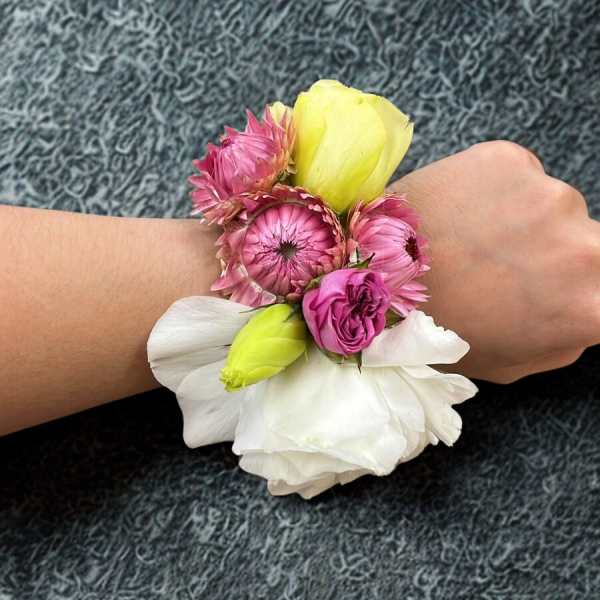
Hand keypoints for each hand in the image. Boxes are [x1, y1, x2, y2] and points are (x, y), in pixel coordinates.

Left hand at [389, 141, 597, 382]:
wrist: (367, 278)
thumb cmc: (436, 332)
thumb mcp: (511, 362)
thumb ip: (567, 335)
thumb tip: (586, 308)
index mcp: (593, 304)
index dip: (588, 287)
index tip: (558, 285)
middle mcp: (584, 243)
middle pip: (592, 242)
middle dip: (558, 254)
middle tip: (507, 267)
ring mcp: (546, 193)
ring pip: (551, 206)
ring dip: (522, 220)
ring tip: (468, 241)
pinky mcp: (506, 159)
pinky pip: (516, 176)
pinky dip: (494, 191)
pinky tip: (456, 213)